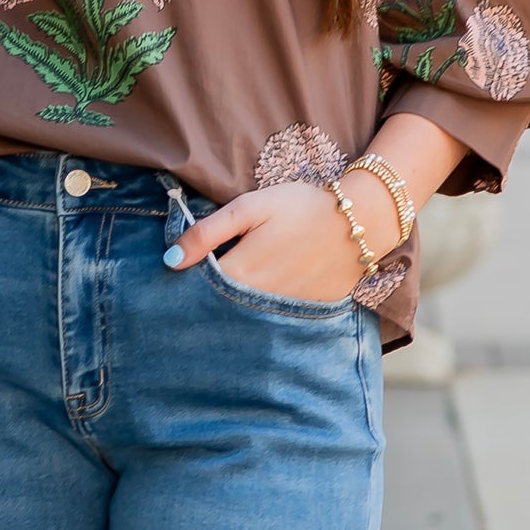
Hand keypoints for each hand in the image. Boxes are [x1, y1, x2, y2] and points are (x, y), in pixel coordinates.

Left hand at [164, 181, 371, 303]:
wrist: (359, 221)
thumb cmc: (300, 208)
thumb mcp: (250, 208)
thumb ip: (208, 233)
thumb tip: (170, 260)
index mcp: (240, 274)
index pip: (198, 289)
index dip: (187, 281)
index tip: (180, 274)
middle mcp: (258, 302)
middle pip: (219, 307)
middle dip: (207, 300)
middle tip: (203, 286)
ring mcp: (283, 313)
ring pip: (245, 317)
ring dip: (234, 309)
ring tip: (234, 291)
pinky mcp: (305, 314)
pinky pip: (274, 322)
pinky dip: (263, 315)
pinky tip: (262, 301)